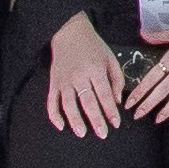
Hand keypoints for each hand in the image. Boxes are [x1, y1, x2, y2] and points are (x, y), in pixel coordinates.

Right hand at [40, 13, 130, 138]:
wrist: (70, 33)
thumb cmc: (94, 47)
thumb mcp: (110, 58)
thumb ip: (116, 79)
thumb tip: (117, 101)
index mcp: (95, 69)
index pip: (104, 94)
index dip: (110, 110)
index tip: (116, 123)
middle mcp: (79, 76)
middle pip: (87, 102)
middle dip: (96, 119)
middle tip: (102, 134)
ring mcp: (64, 81)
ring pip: (68, 104)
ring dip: (75, 120)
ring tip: (82, 133)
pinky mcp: (53, 83)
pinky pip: (51, 102)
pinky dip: (54, 115)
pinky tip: (61, 126)